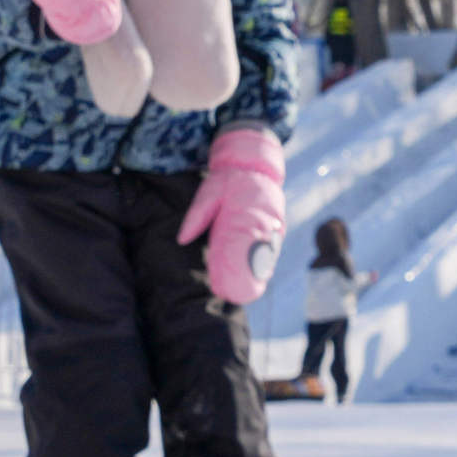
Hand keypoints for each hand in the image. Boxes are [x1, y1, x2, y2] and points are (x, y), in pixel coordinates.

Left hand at [177, 125, 286, 307]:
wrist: (250, 162)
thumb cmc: (227, 178)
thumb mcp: (209, 192)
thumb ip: (197, 216)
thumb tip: (181, 239)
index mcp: (249, 213)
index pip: (246, 246)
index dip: (241, 267)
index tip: (232, 281)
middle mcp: (265, 220)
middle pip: (261, 253)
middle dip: (253, 275)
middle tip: (241, 294)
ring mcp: (273, 223)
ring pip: (269, 251)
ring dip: (261, 270)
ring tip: (252, 289)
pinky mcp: (275, 224)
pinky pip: (272, 245)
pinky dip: (266, 259)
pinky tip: (260, 274)